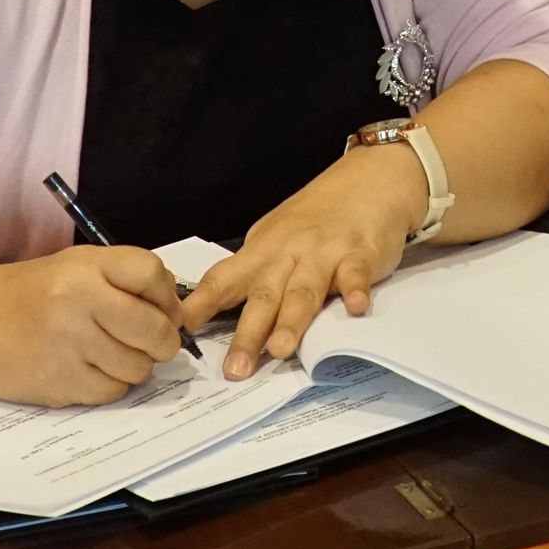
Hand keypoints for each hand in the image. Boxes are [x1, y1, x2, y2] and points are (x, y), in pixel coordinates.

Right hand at [0, 245, 183, 406]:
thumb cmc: (29, 292)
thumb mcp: (74, 266)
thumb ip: (123, 279)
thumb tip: (177, 310)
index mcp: (83, 268)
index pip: (152, 274)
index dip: (167, 296)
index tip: (164, 308)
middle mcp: (77, 304)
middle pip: (155, 330)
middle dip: (163, 340)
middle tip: (151, 340)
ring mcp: (67, 348)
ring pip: (138, 368)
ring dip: (134, 364)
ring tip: (108, 351)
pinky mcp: (58, 385)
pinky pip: (112, 392)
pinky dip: (109, 384)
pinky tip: (88, 368)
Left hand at [182, 149, 421, 378]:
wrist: (368, 179)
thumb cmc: (317, 216)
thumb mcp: (276, 239)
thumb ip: (256, 274)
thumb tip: (220, 312)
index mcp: (261, 252)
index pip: (223, 279)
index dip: (201, 304)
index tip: (181, 327)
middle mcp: (288, 252)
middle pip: (263, 295)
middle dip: (247, 334)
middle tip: (235, 369)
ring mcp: (324, 252)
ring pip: (304, 290)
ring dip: (291, 320)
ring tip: (280, 349)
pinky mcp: (360, 253)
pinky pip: (355, 273)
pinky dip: (354, 290)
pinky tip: (354, 308)